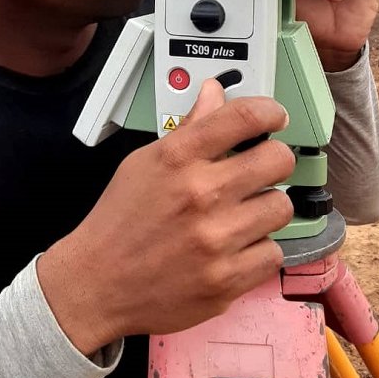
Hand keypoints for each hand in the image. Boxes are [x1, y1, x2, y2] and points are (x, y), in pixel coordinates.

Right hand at [37, 81, 294, 354]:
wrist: (97, 285)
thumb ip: (188, 127)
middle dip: (273, 162)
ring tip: (241, 215)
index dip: (270, 112)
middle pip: (278, 160)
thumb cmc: (120, 222)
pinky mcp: (227, 280)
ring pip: (281, 207)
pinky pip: (273, 252)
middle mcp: (200, 194)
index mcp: (177, 158)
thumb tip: (215, 92)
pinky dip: (257, 251)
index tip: (275, 118)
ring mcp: (216, 239)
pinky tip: (234, 249)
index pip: (244, 117)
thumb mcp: (145, 163)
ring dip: (265, 209)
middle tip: (260, 171)